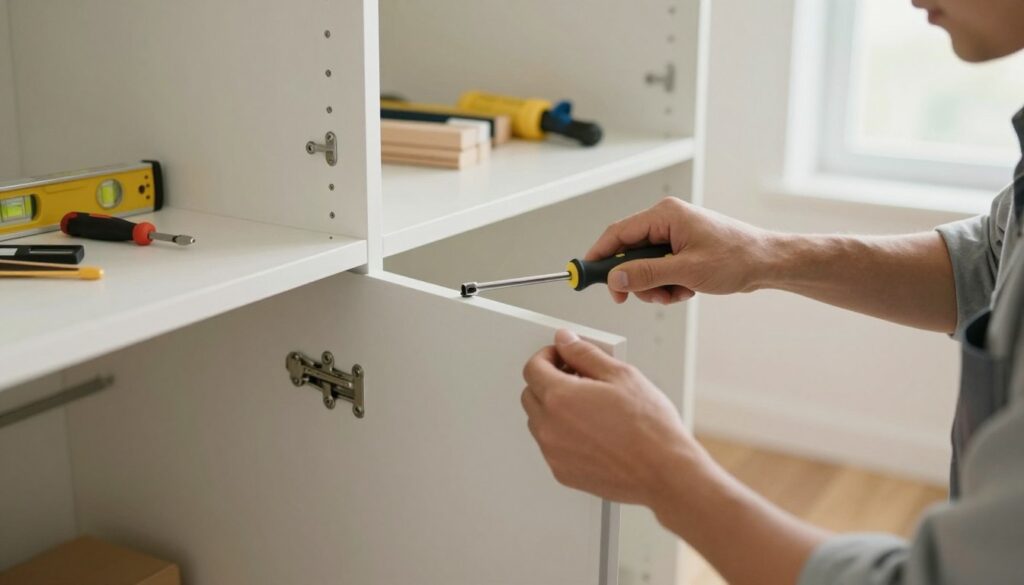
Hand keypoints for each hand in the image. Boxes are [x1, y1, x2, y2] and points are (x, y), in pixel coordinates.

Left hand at [521, 329, 706, 505]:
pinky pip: (551, 446)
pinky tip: (591, 431)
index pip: (533, 368)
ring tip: (588, 407)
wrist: (664, 471)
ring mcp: (554, 453)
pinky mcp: (563, 473)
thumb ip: (585, 353)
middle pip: (531, 394)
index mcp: (560, 398)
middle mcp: (550, 427)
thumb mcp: (621, 375)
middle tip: (577, 378)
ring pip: (539, 422)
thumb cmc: (649, 428)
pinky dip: (562, 435)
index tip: (561, 356)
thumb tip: (566, 341)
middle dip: (548, 381)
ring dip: (553, 409)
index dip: (547, 356)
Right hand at [586, 197, 773, 303]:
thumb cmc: (737, 258)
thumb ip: (646, 274)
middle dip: (636, 279)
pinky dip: (668, 285)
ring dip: (655, 286)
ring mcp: (674, 235)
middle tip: (645, 296)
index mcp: (665, 215)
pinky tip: (687, 289)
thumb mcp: (686, 271)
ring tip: (678, 292)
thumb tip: (615, 279)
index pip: (617, 233)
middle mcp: (667, 221)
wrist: (767, 263)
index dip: (598, 256)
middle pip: (629, 252)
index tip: (585, 275)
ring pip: (644, 266)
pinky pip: (660, 269)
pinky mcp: (682, 249)